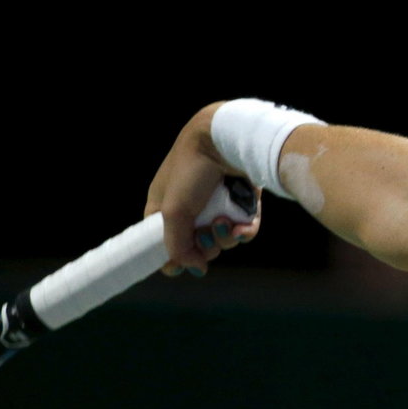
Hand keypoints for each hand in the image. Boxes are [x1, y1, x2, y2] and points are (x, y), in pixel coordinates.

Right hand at [144, 103, 261, 275]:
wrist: (227, 139)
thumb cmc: (192, 169)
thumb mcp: (174, 211)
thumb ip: (177, 245)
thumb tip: (195, 269)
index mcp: (164, 207)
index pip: (163, 243)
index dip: (173, 257)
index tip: (179, 264)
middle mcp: (191, 208)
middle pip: (197, 246)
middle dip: (205, 246)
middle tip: (207, 232)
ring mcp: (218, 205)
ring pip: (223, 240)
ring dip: (225, 238)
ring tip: (226, 221)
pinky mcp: (243, 201)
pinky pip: (244, 229)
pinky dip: (244, 231)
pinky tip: (243, 226)